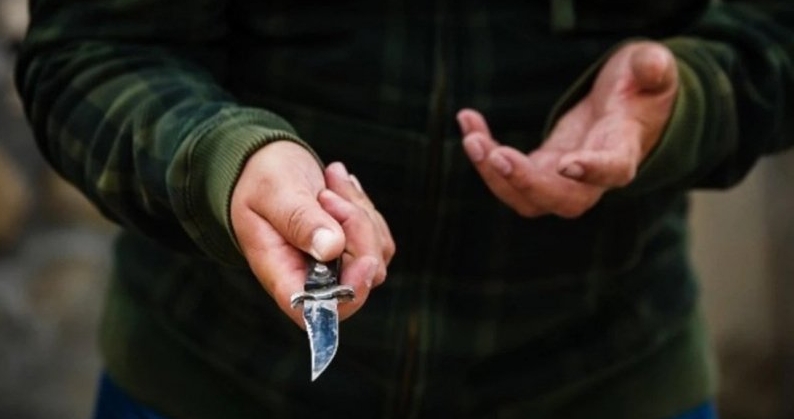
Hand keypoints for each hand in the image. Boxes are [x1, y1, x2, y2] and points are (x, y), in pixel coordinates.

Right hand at [230, 141, 393, 327]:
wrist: (269, 164)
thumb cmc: (263, 179)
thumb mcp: (274, 192)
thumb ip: (299, 220)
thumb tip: (331, 248)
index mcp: (280, 272)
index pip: (314, 310)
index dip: (347, 296)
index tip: (365, 261)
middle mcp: (310, 278)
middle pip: (358, 279)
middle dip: (356, 229)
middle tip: (327, 194)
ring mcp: (336, 267)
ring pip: (375, 256)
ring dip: (359, 213)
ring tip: (329, 185)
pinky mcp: (353, 251)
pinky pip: (380, 240)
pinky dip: (366, 210)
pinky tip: (341, 188)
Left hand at [458, 41, 677, 217]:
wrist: (625, 111)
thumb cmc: (640, 90)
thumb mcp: (650, 71)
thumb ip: (653, 68)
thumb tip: (653, 65)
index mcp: (624, 148)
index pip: (614, 170)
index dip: (594, 172)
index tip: (569, 165)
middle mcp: (592, 176)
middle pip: (562, 201)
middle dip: (526, 183)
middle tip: (496, 154)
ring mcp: (562, 178)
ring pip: (527, 198)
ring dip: (494, 174)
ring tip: (471, 137)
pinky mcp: (540, 169)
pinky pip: (507, 173)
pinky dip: (484, 152)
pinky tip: (468, 120)